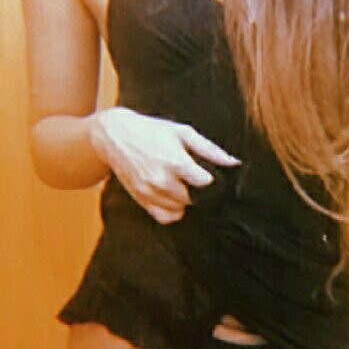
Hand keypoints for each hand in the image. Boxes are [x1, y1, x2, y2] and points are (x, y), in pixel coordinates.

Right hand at [90, 107, 240, 223]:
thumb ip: (209, 150)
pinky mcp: (142, 200)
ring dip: (185, 199)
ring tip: (179, 182)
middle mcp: (162, 181)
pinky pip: (165, 217)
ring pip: (181, 208)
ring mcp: (150, 193)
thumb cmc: (152, 131)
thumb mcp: (182, 132)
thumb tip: (233, 163)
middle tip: (192, 176)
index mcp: (175, 162)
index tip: (208, 173)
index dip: (212, 179)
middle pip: (195, 198)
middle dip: (198, 189)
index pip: (206, 184)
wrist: (115, 136)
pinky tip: (172, 196)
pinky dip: (173, 210)